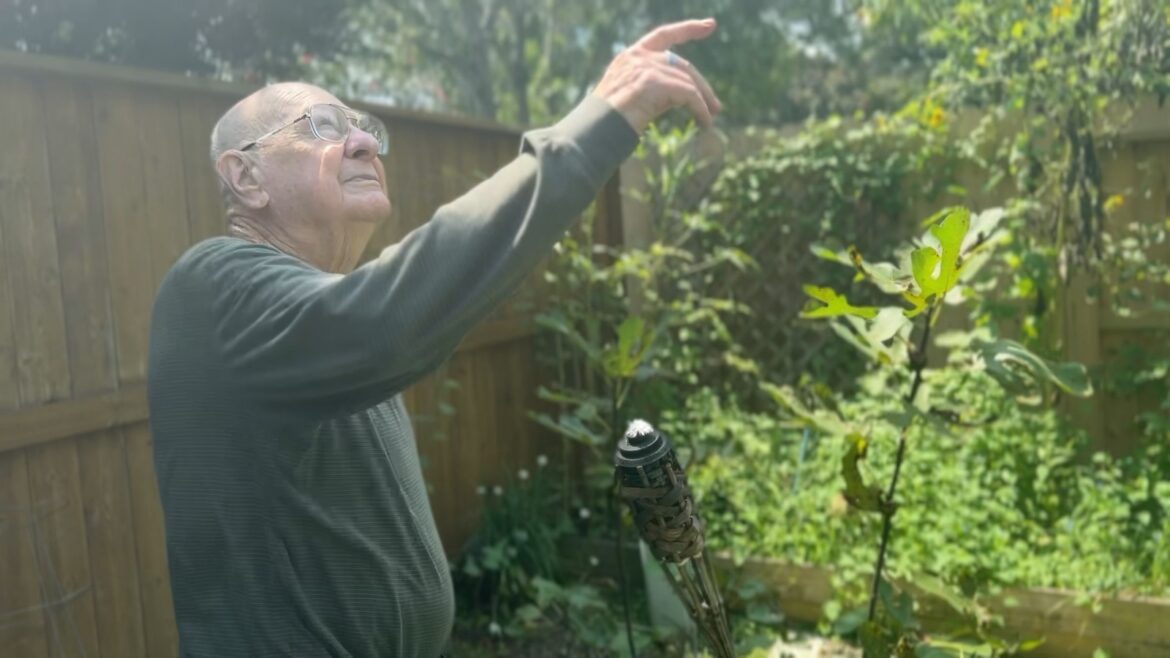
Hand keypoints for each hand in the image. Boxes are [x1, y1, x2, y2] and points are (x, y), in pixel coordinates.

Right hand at [592, 18, 722, 131]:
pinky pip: (689, 94)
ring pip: (688, 81)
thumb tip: (686, 95)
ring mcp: (646, 67)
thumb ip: (654, 87)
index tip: (710, 25)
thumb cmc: (608, 123)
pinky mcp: (655, 82)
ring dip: (703, 101)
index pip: (664, 35)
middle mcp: (638, 56)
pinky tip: (704, 123)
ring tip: (710, 119)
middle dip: (702, 86)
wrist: (594, 132)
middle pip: (682, 65)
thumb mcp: (630, 95)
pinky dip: (700, 109)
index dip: (688, 29)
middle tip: (716, 106)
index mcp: (630, 56)